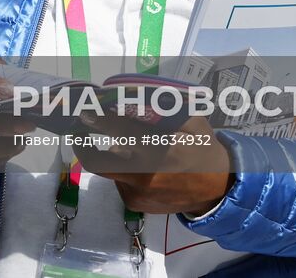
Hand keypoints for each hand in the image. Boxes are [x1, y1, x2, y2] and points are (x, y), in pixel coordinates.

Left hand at [76, 115, 233, 216]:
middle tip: (79, 131)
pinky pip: (119, 182)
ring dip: (109, 156)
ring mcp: (138, 193)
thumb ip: (166, 108)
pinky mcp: (135, 204)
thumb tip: (134, 91)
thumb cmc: (202, 148)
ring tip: (120, 145)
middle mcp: (145, 175)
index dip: (100, 120)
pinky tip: (140, 166)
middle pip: (99, 161)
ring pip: (109, 171)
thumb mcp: (193, 122)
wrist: (216, 189)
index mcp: (160, 150)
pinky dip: (124, 171)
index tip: (84, 111)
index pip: (121, 132)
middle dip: (83, 145)